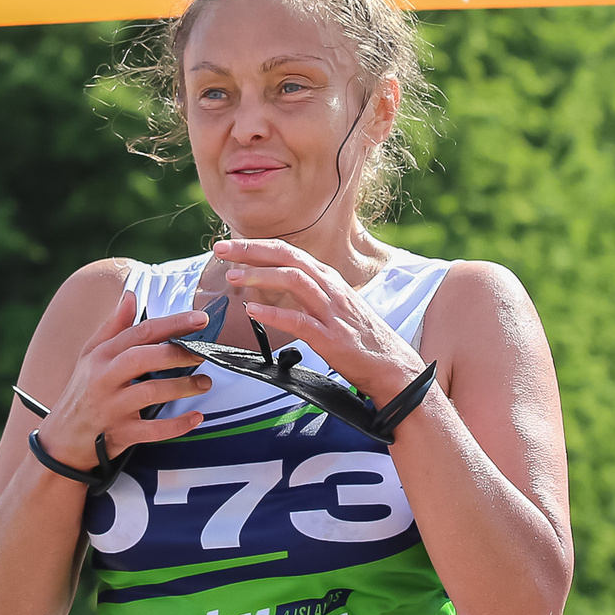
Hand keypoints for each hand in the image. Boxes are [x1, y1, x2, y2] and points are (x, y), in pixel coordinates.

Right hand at [33, 290, 213, 470]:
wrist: (62, 439)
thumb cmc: (83, 391)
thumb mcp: (91, 355)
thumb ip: (114, 327)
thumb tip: (131, 295)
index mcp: (101, 356)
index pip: (139, 332)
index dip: (172, 324)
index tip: (200, 319)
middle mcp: (104, 378)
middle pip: (143, 358)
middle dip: (177, 353)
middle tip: (204, 353)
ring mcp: (112, 407)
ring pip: (150, 392)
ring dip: (182, 387)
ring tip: (205, 383)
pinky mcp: (120, 434)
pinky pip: (152, 430)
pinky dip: (177, 425)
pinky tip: (197, 417)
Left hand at [207, 239, 428, 401]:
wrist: (393, 366)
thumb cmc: (360, 338)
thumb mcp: (334, 305)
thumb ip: (309, 292)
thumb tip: (276, 282)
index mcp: (328, 279)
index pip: (289, 252)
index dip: (258, 247)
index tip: (230, 248)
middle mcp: (330, 288)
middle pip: (288, 257)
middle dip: (252, 251)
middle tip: (222, 251)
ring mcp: (332, 312)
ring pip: (294, 281)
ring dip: (260, 276)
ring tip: (234, 277)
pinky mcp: (333, 338)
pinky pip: (300, 321)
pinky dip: (274, 314)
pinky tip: (253, 313)